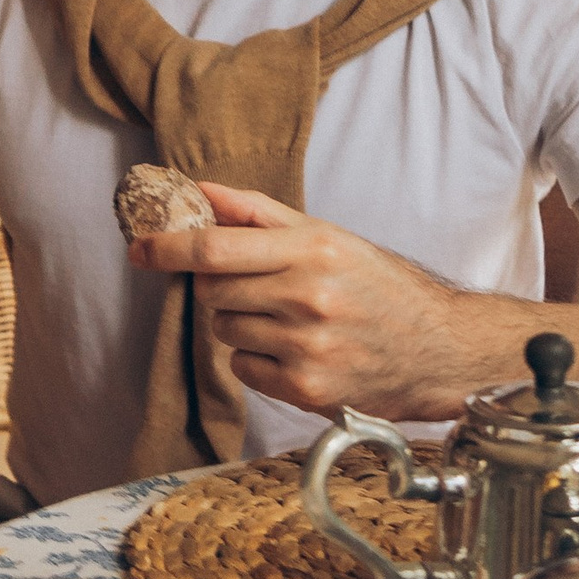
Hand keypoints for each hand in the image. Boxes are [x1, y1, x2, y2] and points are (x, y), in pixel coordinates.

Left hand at [130, 183, 492, 422]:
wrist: (439, 349)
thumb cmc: (380, 289)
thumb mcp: (328, 237)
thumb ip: (258, 212)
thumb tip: (198, 189)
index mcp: (315, 248)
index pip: (216, 247)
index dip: (168, 248)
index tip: (139, 249)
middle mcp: (310, 296)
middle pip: (213, 291)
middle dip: (222, 288)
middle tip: (261, 289)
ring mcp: (308, 346)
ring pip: (225, 331)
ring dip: (242, 325)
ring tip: (289, 322)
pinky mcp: (306, 388)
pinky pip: (242, 369)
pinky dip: (257, 361)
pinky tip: (295, 352)